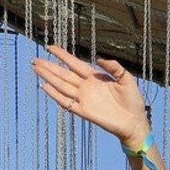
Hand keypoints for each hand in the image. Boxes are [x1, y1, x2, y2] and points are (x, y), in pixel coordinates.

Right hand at [32, 45, 149, 145]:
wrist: (134, 122)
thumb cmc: (132, 101)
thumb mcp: (126, 79)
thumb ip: (113, 67)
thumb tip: (98, 58)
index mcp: (95, 77)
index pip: (74, 63)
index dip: (62, 55)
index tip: (50, 47)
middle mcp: (86, 87)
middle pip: (63, 74)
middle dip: (49, 66)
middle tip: (35, 58)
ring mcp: (84, 99)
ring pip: (61, 85)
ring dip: (48, 77)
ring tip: (36, 68)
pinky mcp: (84, 111)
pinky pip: (66, 102)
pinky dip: (55, 95)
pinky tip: (45, 87)